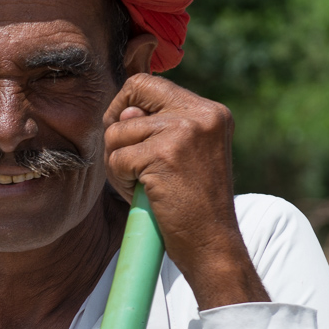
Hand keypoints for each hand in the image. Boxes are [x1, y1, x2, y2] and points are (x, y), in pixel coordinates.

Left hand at [102, 75, 269, 309]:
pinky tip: (144, 196)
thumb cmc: (194, 206)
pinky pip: (117, 159)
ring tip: (144, 186)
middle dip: (116, 127)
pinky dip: (121, 182)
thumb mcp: (183, 156)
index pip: (149, 84)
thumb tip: (122, 109)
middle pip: (130, 94)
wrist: (212, 244)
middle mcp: (202, 114)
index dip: (126, 104)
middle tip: (128, 161)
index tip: (125, 131)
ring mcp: (184, 131)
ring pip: (117, 133)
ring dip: (119, 164)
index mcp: (210, 112)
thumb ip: (155, 128)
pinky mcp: (164, 154)